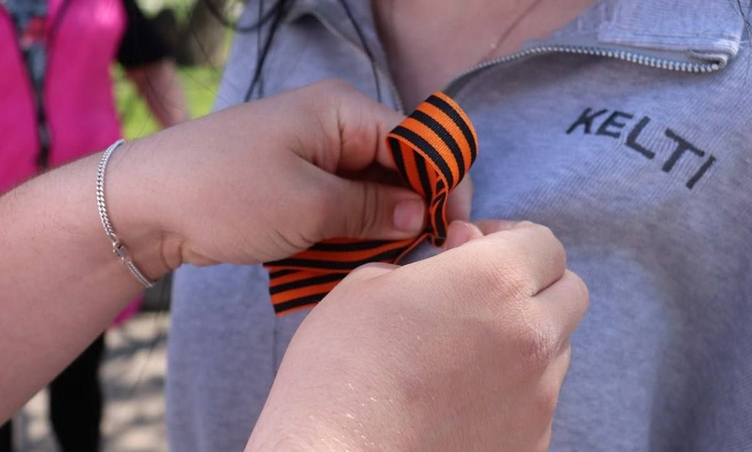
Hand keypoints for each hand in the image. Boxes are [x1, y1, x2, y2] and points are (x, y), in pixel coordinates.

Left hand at [112, 79, 471, 272]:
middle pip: (397, 167)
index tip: (449, 230)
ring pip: (369, 191)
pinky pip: (341, 204)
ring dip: (376, 227)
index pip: (417, 141)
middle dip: (409, 210)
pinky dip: (349, 231)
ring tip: (375, 262)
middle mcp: (334, 126)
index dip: (441, 183)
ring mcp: (313, 155)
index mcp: (343, 111)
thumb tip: (422, 214)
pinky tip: (347, 259)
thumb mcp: (309, 205)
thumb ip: (373, 209)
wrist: (144, 204)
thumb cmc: (224, 191)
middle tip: (412, 256)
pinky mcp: (296, 182)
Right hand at [246, 221, 588, 451]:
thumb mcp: (369, 284)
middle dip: (533, 283)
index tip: (478, 247)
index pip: (544, 243)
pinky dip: (514, 385)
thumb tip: (462, 252)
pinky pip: (538, 398)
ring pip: (557, 347)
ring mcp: (538, 398)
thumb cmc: (340, 367)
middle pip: (569, 292)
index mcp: (495, 281)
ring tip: (466, 349)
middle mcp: (531, 336)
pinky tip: (463, 394)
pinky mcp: (531, 443)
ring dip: (525, 334)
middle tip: (481, 292)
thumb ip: (432, 259)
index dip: (511, 236)